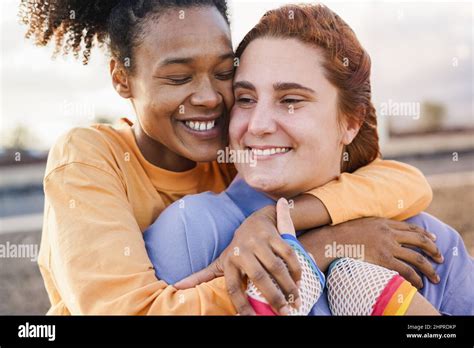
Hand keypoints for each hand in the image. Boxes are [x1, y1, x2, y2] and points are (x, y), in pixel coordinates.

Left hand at [174, 198, 301, 314]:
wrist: (255, 220)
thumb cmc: (237, 249)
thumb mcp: (220, 262)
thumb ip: (201, 276)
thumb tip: (175, 287)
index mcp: (229, 261)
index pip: (234, 287)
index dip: (242, 306)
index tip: (251, 320)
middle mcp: (242, 250)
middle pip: (259, 278)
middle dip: (274, 298)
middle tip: (285, 313)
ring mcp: (259, 241)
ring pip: (277, 268)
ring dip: (289, 287)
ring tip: (295, 302)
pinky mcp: (274, 235)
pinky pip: (288, 255)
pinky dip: (296, 270)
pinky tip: (299, 282)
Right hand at [299, 217, 443, 288]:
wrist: (329, 241)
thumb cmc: (338, 233)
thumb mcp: (358, 222)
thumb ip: (371, 225)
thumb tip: (376, 230)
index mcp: (383, 222)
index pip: (410, 227)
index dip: (424, 234)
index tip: (432, 240)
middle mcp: (388, 232)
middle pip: (419, 240)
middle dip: (433, 250)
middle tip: (440, 258)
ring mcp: (387, 246)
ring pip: (417, 257)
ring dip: (429, 268)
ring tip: (435, 276)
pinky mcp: (383, 260)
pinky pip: (406, 270)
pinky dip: (415, 278)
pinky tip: (419, 284)